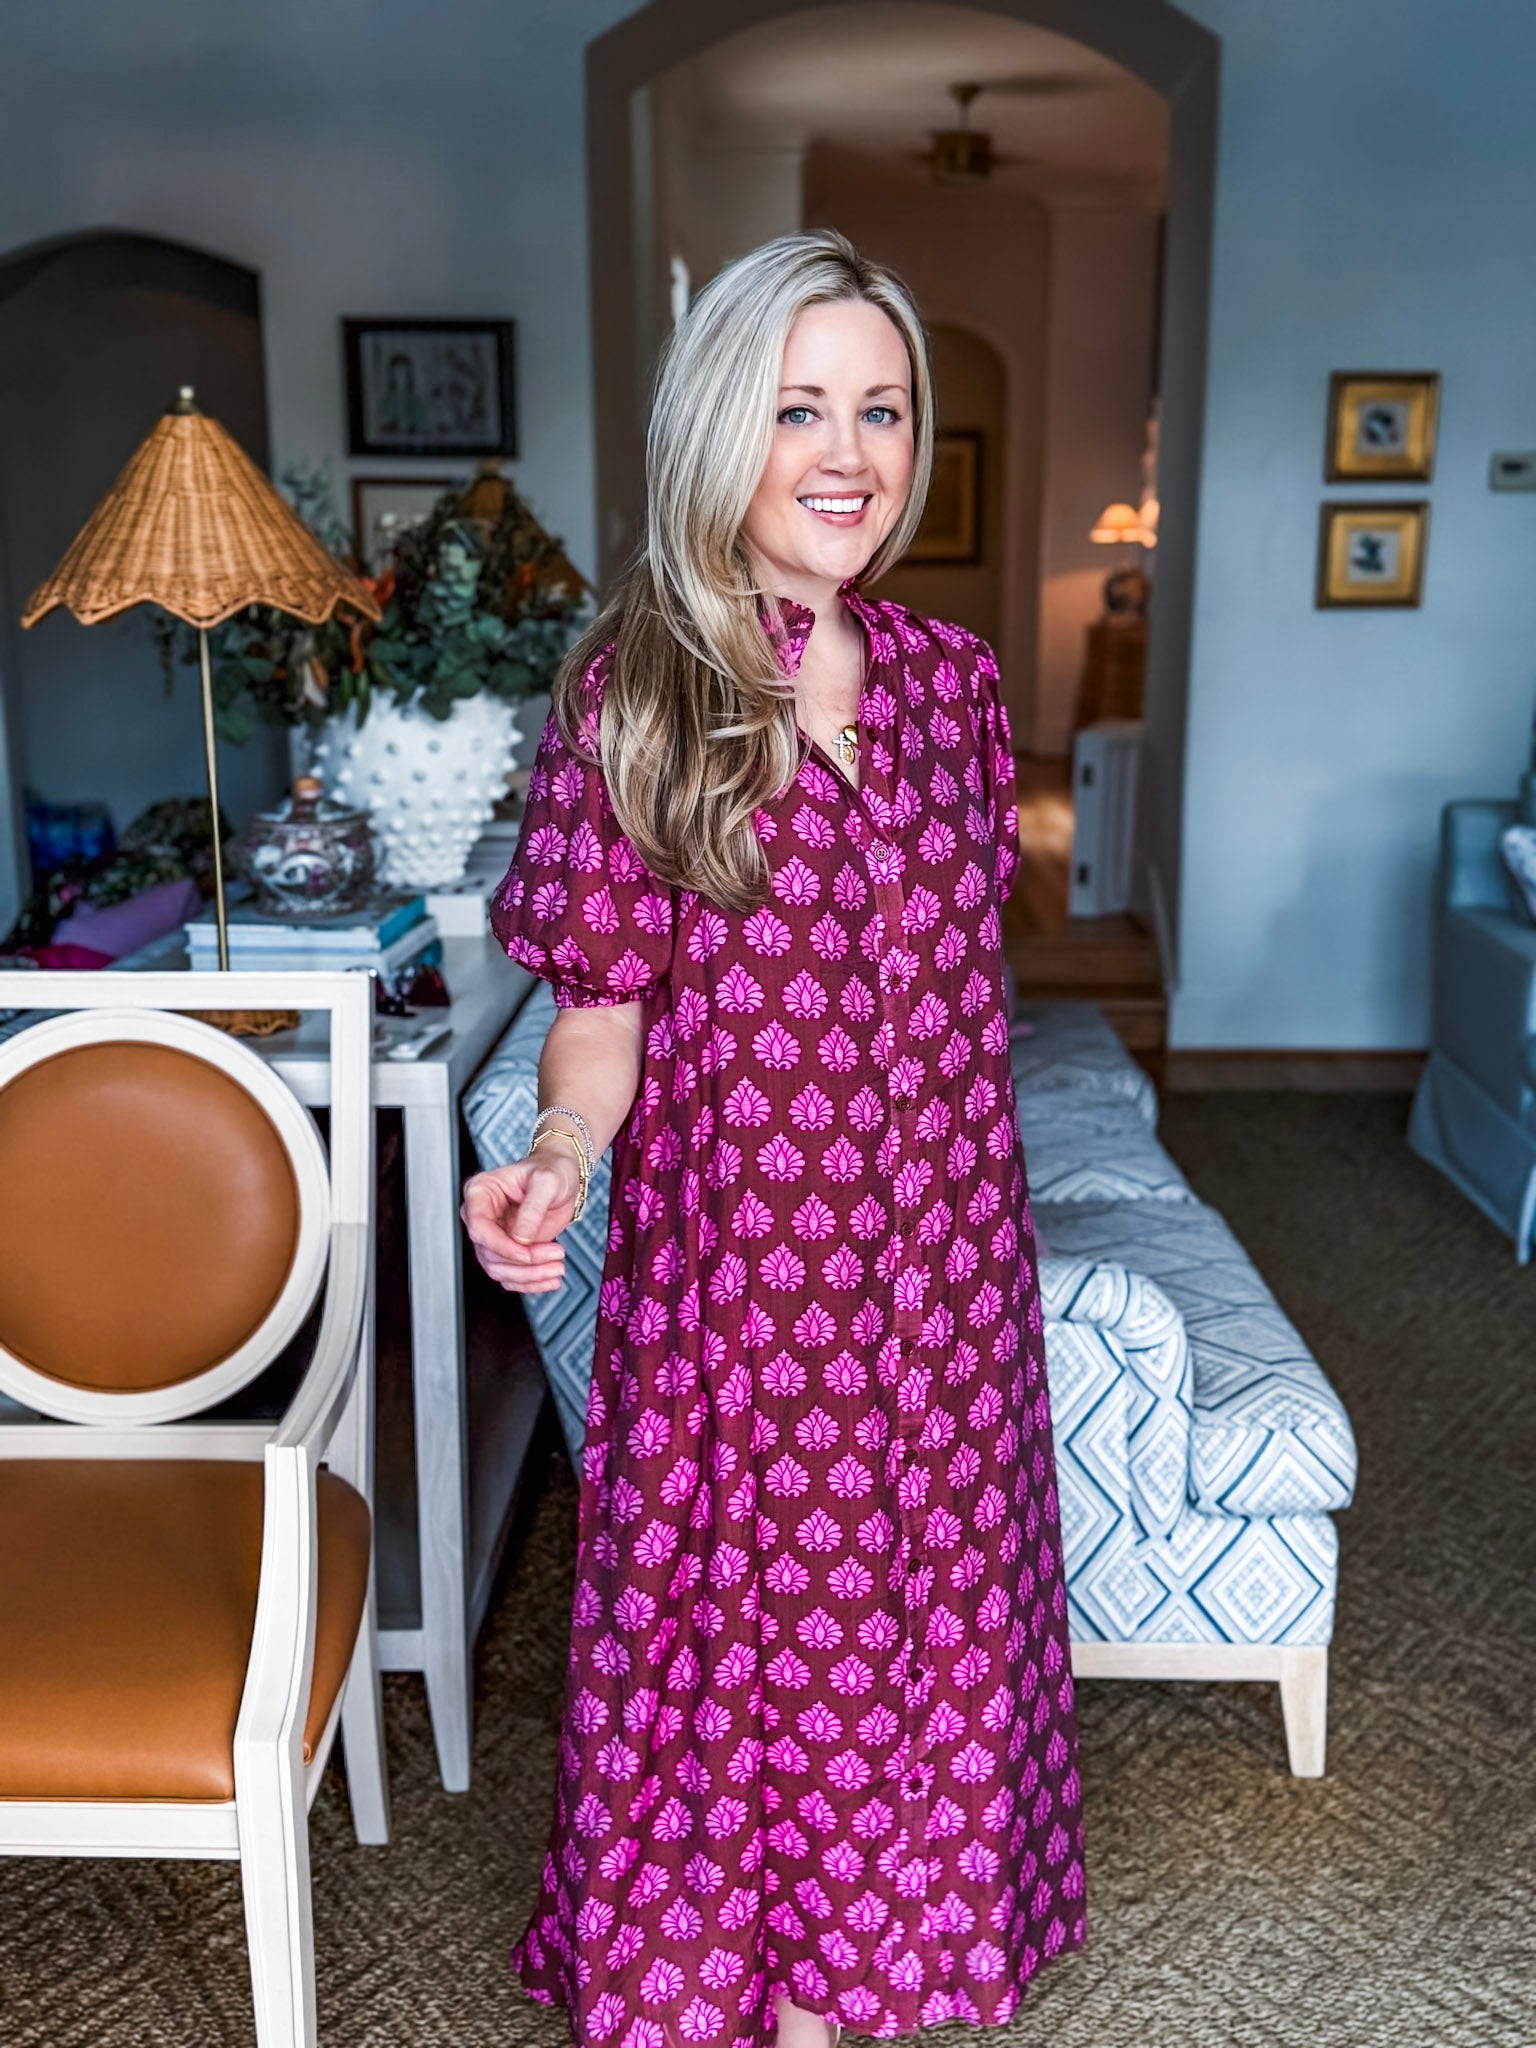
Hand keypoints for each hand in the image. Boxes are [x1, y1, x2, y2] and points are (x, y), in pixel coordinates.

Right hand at [460, 1149, 582, 1292]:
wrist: (565, 1176)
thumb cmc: (553, 1169)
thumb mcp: (547, 1182)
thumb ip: (532, 1209)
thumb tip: (519, 1239)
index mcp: (481, 1192)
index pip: (479, 1228)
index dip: (501, 1246)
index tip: (526, 1253)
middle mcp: (482, 1215)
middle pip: (489, 1254)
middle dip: (523, 1263)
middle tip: (556, 1255)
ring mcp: (494, 1235)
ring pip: (499, 1269)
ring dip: (529, 1276)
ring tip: (558, 1268)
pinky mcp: (507, 1249)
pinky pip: (510, 1275)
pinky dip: (530, 1282)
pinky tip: (550, 1279)